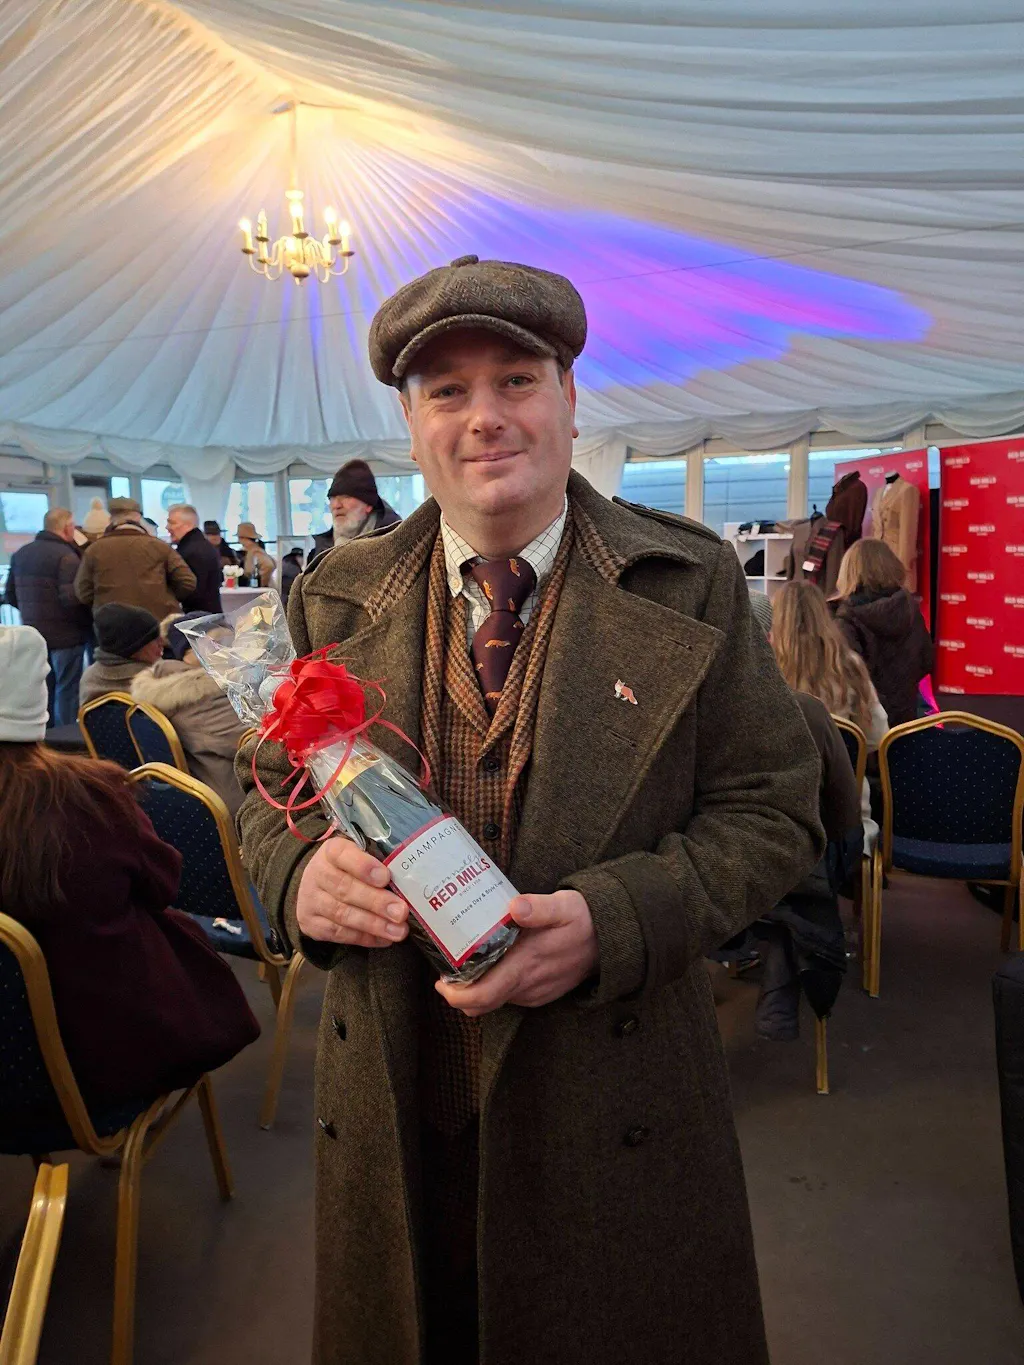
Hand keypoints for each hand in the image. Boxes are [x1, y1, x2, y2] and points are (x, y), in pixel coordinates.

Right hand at [295, 837, 408, 947]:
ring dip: (374, 925)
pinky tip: (384, 939)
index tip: (386, 877)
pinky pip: (339, 934)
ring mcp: (311, 900)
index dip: (364, 866)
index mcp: (331, 851)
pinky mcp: (312, 924)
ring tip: (398, 931)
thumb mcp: (359, 855)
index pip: (342, 854)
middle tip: (401, 911)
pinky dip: (364, 938)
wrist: (316, 886)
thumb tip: (409, 878)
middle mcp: (317, 874)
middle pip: (345, 888)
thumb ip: (379, 862)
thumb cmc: (349, 869)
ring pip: (342, 914)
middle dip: (376, 902)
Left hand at [435, 890, 597, 1016]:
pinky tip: (491, 964)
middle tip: (445, 972)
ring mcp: (533, 993)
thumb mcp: (564, 905)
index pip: (483, 996)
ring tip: (465, 962)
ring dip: (476, 988)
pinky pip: (508, 996)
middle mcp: (527, 986)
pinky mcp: (539, 993)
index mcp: (526, 966)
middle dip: (458, 993)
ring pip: (494, 1001)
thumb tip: (515, 906)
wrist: (611, 940)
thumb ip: (539, 908)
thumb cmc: (583, 919)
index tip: (441, 980)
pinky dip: (494, 986)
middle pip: (481, 1004)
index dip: (455, 994)